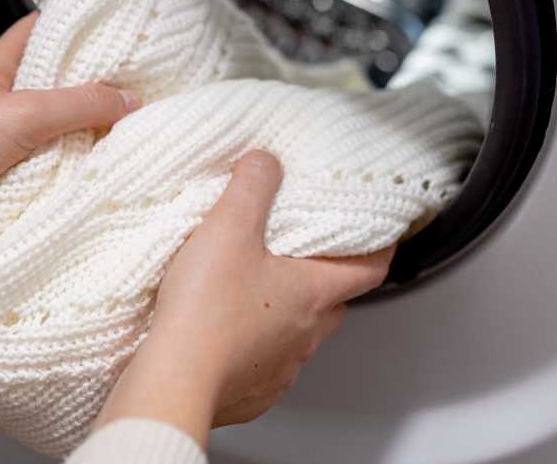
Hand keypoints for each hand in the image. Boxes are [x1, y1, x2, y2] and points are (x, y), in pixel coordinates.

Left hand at [0, 13, 139, 308]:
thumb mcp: (23, 114)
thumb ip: (80, 104)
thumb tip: (129, 99)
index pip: (43, 28)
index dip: (79, 24)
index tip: (121, 29)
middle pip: (55, 81)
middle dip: (93, 84)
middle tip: (137, 86)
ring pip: (52, 126)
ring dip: (82, 131)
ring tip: (127, 128)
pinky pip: (43, 164)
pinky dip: (67, 166)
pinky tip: (94, 169)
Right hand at [92, 151, 393, 446]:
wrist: (174, 379)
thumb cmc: (206, 311)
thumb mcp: (228, 228)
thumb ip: (251, 187)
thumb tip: (265, 164)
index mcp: (312, 294)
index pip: (370, 270)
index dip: (381, 248)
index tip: (382, 236)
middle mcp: (305, 335)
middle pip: (333, 302)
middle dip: (323, 278)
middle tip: (302, 255)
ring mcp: (280, 369)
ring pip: (299, 335)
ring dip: (285, 313)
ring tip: (252, 290)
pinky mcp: (252, 392)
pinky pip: (265, 365)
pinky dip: (254, 346)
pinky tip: (225, 331)